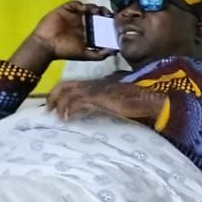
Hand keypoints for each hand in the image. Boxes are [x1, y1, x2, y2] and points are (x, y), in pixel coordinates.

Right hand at [30, 0, 115, 63]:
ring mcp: (73, 16)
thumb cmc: (65, 51)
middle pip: (96, 13)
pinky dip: (81, 4)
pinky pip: (74, 3)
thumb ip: (100, 54)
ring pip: (87, 7)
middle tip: (108, 15)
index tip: (115, 22)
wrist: (47, 46)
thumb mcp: (86, 55)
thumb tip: (114, 52)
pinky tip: (84, 10)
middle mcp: (82, 22)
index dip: (108, 21)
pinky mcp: (64, 10)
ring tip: (98, 12)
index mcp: (88, 32)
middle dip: (104, 12)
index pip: (101, 23)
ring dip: (94, 7)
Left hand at [46, 79, 163, 123]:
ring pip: (68, 93)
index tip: (55, 102)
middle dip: (54, 97)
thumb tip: (106, 105)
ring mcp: (96, 89)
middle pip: (66, 85)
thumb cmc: (142, 98)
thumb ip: (112, 98)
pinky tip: (65, 118)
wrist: (152, 96)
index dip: (62, 92)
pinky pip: (77, 102)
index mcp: (100, 82)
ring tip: (53, 115)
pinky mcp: (98, 97)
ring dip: (58, 104)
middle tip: (48, 109)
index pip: (74, 83)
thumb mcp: (124, 96)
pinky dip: (68, 110)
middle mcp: (95, 83)